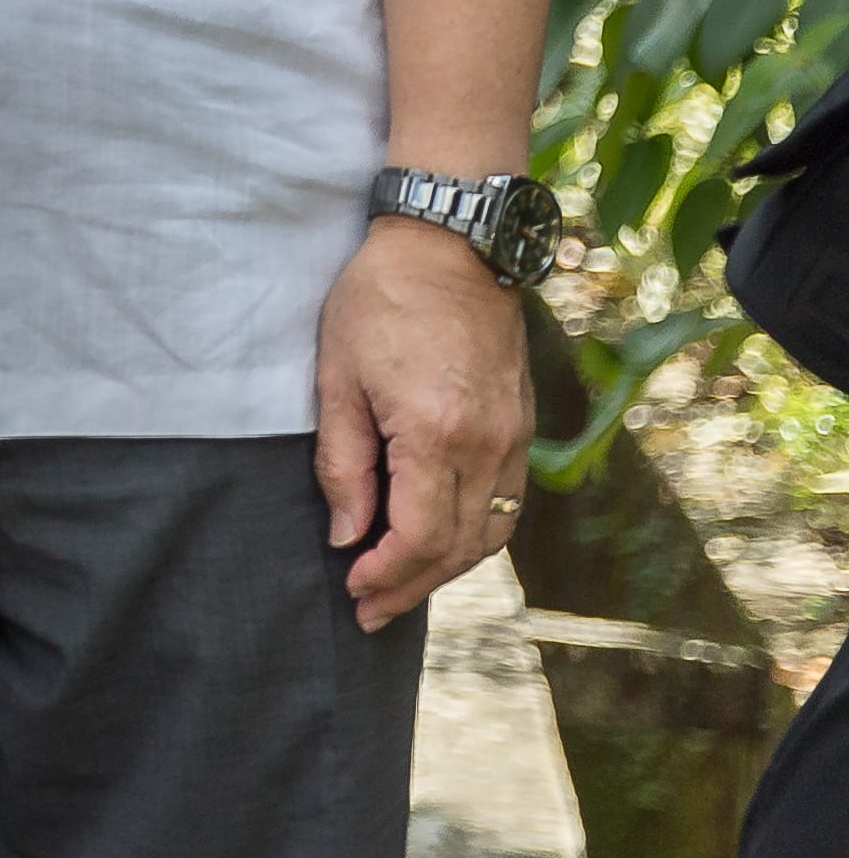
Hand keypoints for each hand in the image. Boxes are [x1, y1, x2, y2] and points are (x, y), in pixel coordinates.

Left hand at [317, 209, 535, 626]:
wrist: (451, 246)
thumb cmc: (378, 301)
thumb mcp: (336, 377)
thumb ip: (343, 463)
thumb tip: (345, 534)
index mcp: (436, 436)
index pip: (418, 537)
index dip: (385, 575)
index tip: (353, 591)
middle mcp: (487, 447)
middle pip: (457, 547)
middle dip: (412, 586)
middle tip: (370, 611)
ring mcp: (513, 437)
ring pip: (491, 532)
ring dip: (448, 567)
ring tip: (402, 584)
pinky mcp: (521, 425)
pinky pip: (507, 501)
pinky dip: (476, 534)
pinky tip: (442, 540)